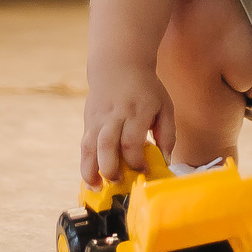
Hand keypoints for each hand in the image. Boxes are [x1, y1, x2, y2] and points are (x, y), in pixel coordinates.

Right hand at [80, 69, 175, 183]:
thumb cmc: (145, 88)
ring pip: (90, 146)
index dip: (136, 161)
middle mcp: (115, 115)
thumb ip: (168, 134)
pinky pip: (84, 144)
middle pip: (107, 145)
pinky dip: (85, 162)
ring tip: (97, 187)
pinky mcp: (89, 120)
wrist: (118, 64)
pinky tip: (90, 177)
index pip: (132, 141)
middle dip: (111, 168)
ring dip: (91, 169)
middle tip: (118, 182)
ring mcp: (99, 118)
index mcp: (137, 111)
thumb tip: (166, 161)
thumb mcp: (164, 106)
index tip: (143, 172)